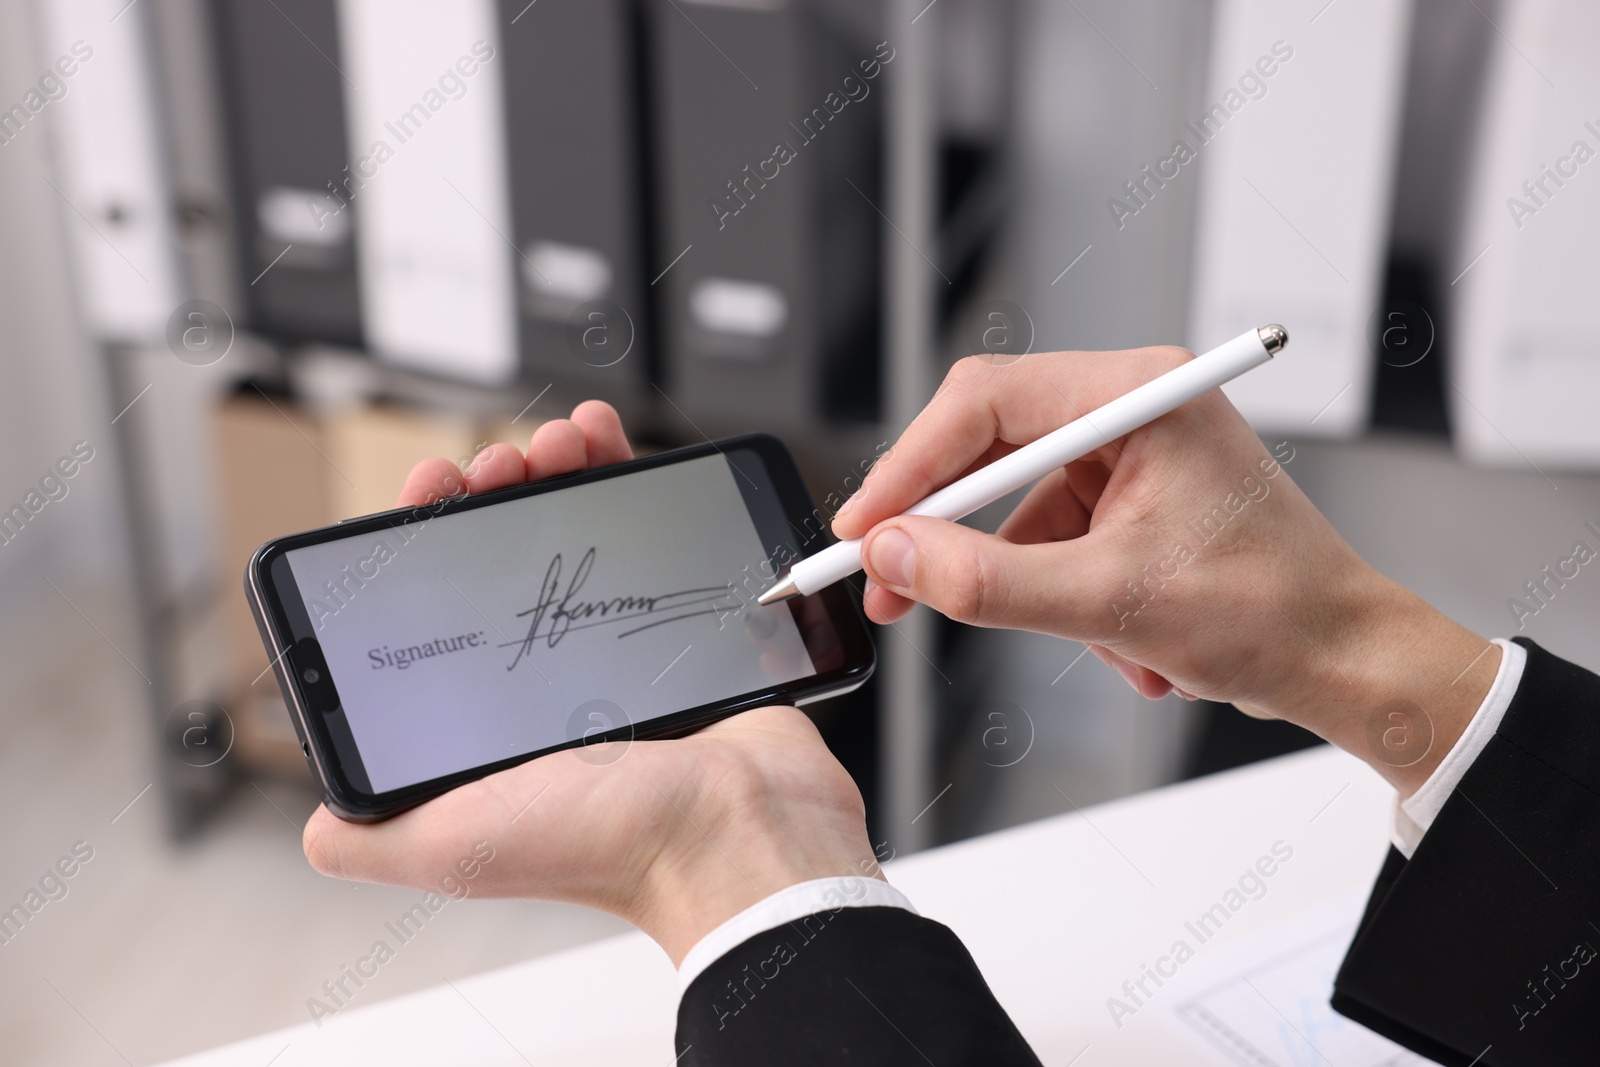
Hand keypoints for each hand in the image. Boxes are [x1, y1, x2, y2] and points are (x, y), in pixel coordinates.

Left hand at [303, 401, 880, 963]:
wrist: (738, 827)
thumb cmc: (607, 842)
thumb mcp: (456, 847)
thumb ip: (370, 837)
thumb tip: (317, 825)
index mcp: (491, 721)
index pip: (438, 605)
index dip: (422, 541)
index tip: (428, 494)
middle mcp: (548, 681)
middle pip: (502, 557)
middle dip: (488, 494)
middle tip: (496, 468)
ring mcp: (615, 644)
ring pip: (568, 530)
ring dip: (550, 469)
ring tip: (554, 445)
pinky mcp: (679, 615)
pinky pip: (642, 524)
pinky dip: (615, 467)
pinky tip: (599, 434)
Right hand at [833, 349, 1498, 793]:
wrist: (1343, 662)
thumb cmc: (1273, 612)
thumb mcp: (1111, 601)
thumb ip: (988, 580)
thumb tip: (898, 557)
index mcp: (1138, 395)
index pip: (984, 403)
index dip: (909, 467)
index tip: (864, 528)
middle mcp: (1132, 408)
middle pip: (990, 449)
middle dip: (949, 532)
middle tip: (893, 583)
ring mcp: (1132, 454)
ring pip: (1017, 506)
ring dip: (1027, 582)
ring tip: (1088, 635)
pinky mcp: (1131, 500)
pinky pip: (1052, 538)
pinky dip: (1062, 597)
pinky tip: (1120, 640)